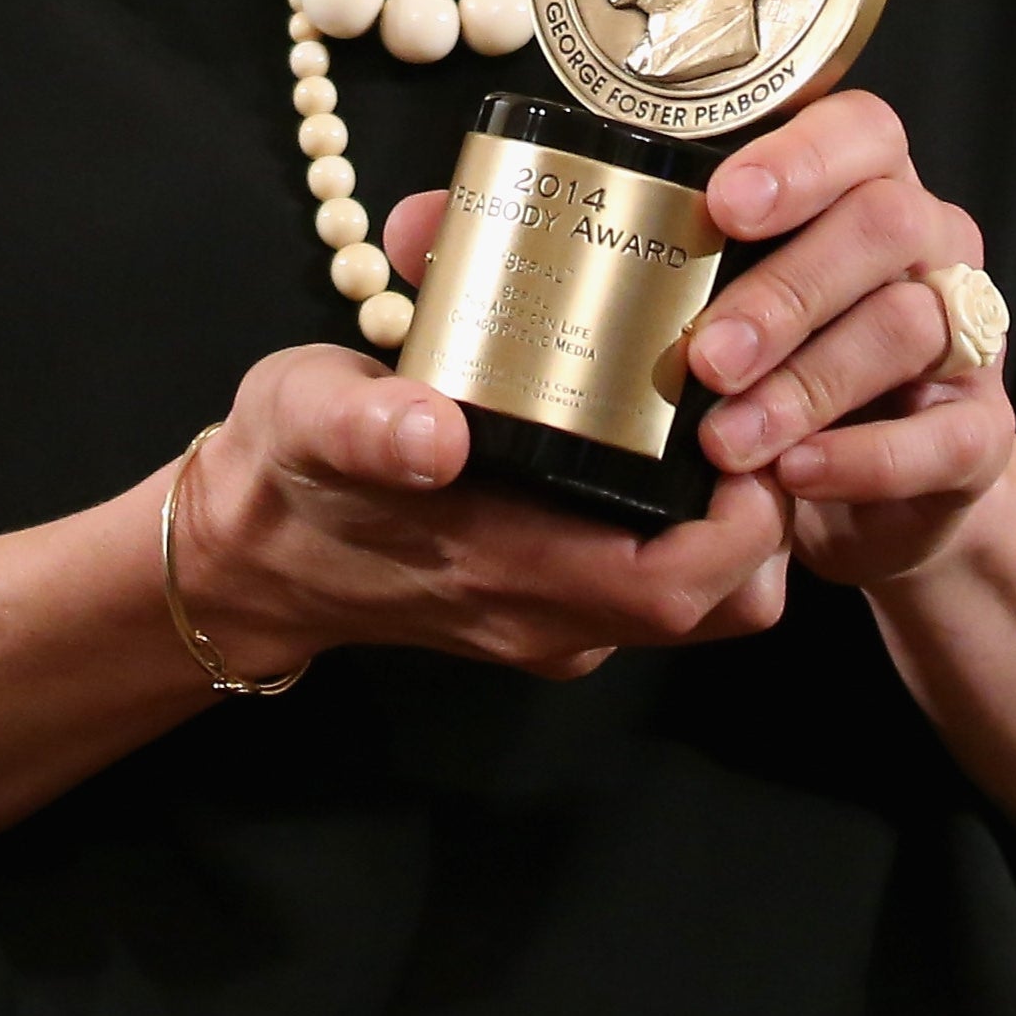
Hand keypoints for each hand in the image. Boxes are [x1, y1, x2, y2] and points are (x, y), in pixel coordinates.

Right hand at [177, 338, 791, 683]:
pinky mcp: (551, 594)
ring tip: (735, 412)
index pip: (681, 586)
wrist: (247, 553)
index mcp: (509, 575)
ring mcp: (555, 614)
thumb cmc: (285, 475)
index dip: (746, 523)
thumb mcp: (306, 422)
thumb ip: (365, 427)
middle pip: (722, 596)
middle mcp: (550, 614)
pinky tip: (676, 434)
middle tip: (761, 401)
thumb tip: (433, 433)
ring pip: (702, 593)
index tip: (755, 426)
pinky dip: (692, 522)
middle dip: (768, 510)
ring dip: (740, 519)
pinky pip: (658, 576)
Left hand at [678, 90, 1014, 588]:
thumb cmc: (775, 368)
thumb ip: (691, 277)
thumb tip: (584, 279)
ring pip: (907, 324)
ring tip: (727, 439)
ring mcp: (966, 336)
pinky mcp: (983, 429)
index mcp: (868, 186)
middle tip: (704, 355)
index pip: (861, 131)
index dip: (798, 157)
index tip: (723, 203)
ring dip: (806, 384)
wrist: (866, 495)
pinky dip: (863, 458)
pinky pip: (944, 434)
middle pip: (884, 223)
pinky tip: (796, 472)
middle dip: (785, 289)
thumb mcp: (732, 307)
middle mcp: (931, 244)